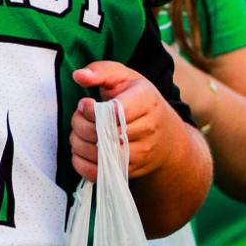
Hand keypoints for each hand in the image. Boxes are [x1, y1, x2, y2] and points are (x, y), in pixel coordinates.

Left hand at [70, 61, 180, 182]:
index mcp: (147, 101)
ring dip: (79, 143)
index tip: (84, 104)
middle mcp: (148, 129)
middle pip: (105, 133)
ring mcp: (141, 153)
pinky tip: (81, 151)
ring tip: (78, 132)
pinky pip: (99, 173)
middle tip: (78, 117)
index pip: (115, 111)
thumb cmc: (140, 101)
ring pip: (100, 154)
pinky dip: (81, 164)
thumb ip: (101, 71)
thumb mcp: (125, 78)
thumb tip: (78, 75)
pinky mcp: (131, 171)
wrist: (167, 137)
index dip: (92, 109)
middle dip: (81, 125)